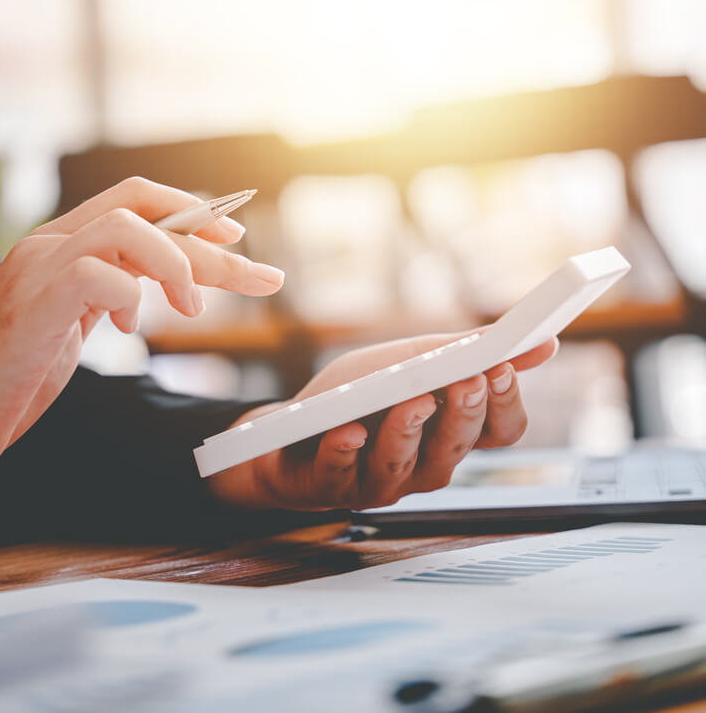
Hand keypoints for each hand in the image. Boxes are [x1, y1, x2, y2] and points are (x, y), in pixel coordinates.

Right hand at [0, 178, 283, 496]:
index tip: (237, 238)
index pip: (137, 199)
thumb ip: (102, 296)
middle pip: (145, 208)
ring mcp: (37, 268)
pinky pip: (98, 271)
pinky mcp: (32, 304)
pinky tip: (129, 328)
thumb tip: (147, 286)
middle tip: (264, 277)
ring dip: (178, 262)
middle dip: (213, 242)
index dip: (193, 212)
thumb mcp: (67, 327)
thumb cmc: (5, 381)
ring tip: (194, 308)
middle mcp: (48, 243)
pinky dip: (131, 295)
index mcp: (60, 245)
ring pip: (126, 225)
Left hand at [208, 332, 556, 512]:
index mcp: (451, 434)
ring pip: (406, 467)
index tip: (501, 367)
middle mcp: (424, 465)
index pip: (501, 431)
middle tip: (468, 380)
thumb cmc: (356, 395)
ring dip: (409, 431)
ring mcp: (379, 482)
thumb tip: (544, 343)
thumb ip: (468, 352)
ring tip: (411, 400)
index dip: (505, 403)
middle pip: (459, 448)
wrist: (284, 431)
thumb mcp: (411, 362)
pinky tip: (350, 429)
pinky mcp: (331, 485)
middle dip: (464, 414)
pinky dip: (346, 449)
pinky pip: (343, 473)